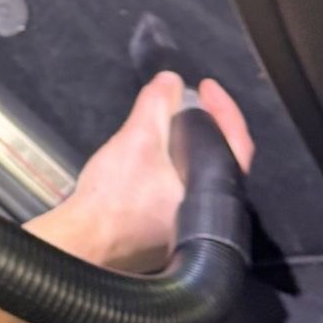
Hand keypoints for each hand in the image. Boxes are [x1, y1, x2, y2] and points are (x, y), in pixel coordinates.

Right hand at [26, 73, 253, 273]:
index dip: (224, 108)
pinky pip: (181, 191)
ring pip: (199, 176)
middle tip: (190, 101)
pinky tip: (156, 157)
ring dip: (188, 146)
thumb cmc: (115, 196)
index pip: (238, 144)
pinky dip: (174, 167)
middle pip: (220, 159)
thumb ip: (157, 105)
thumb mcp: (137, 139)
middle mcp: (211, 217)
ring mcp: (188, 230)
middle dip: (207, 125)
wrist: (84, 242)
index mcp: (213, 194)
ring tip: (171, 121)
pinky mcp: (167, 237)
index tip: (205, 86)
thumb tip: (172, 80)